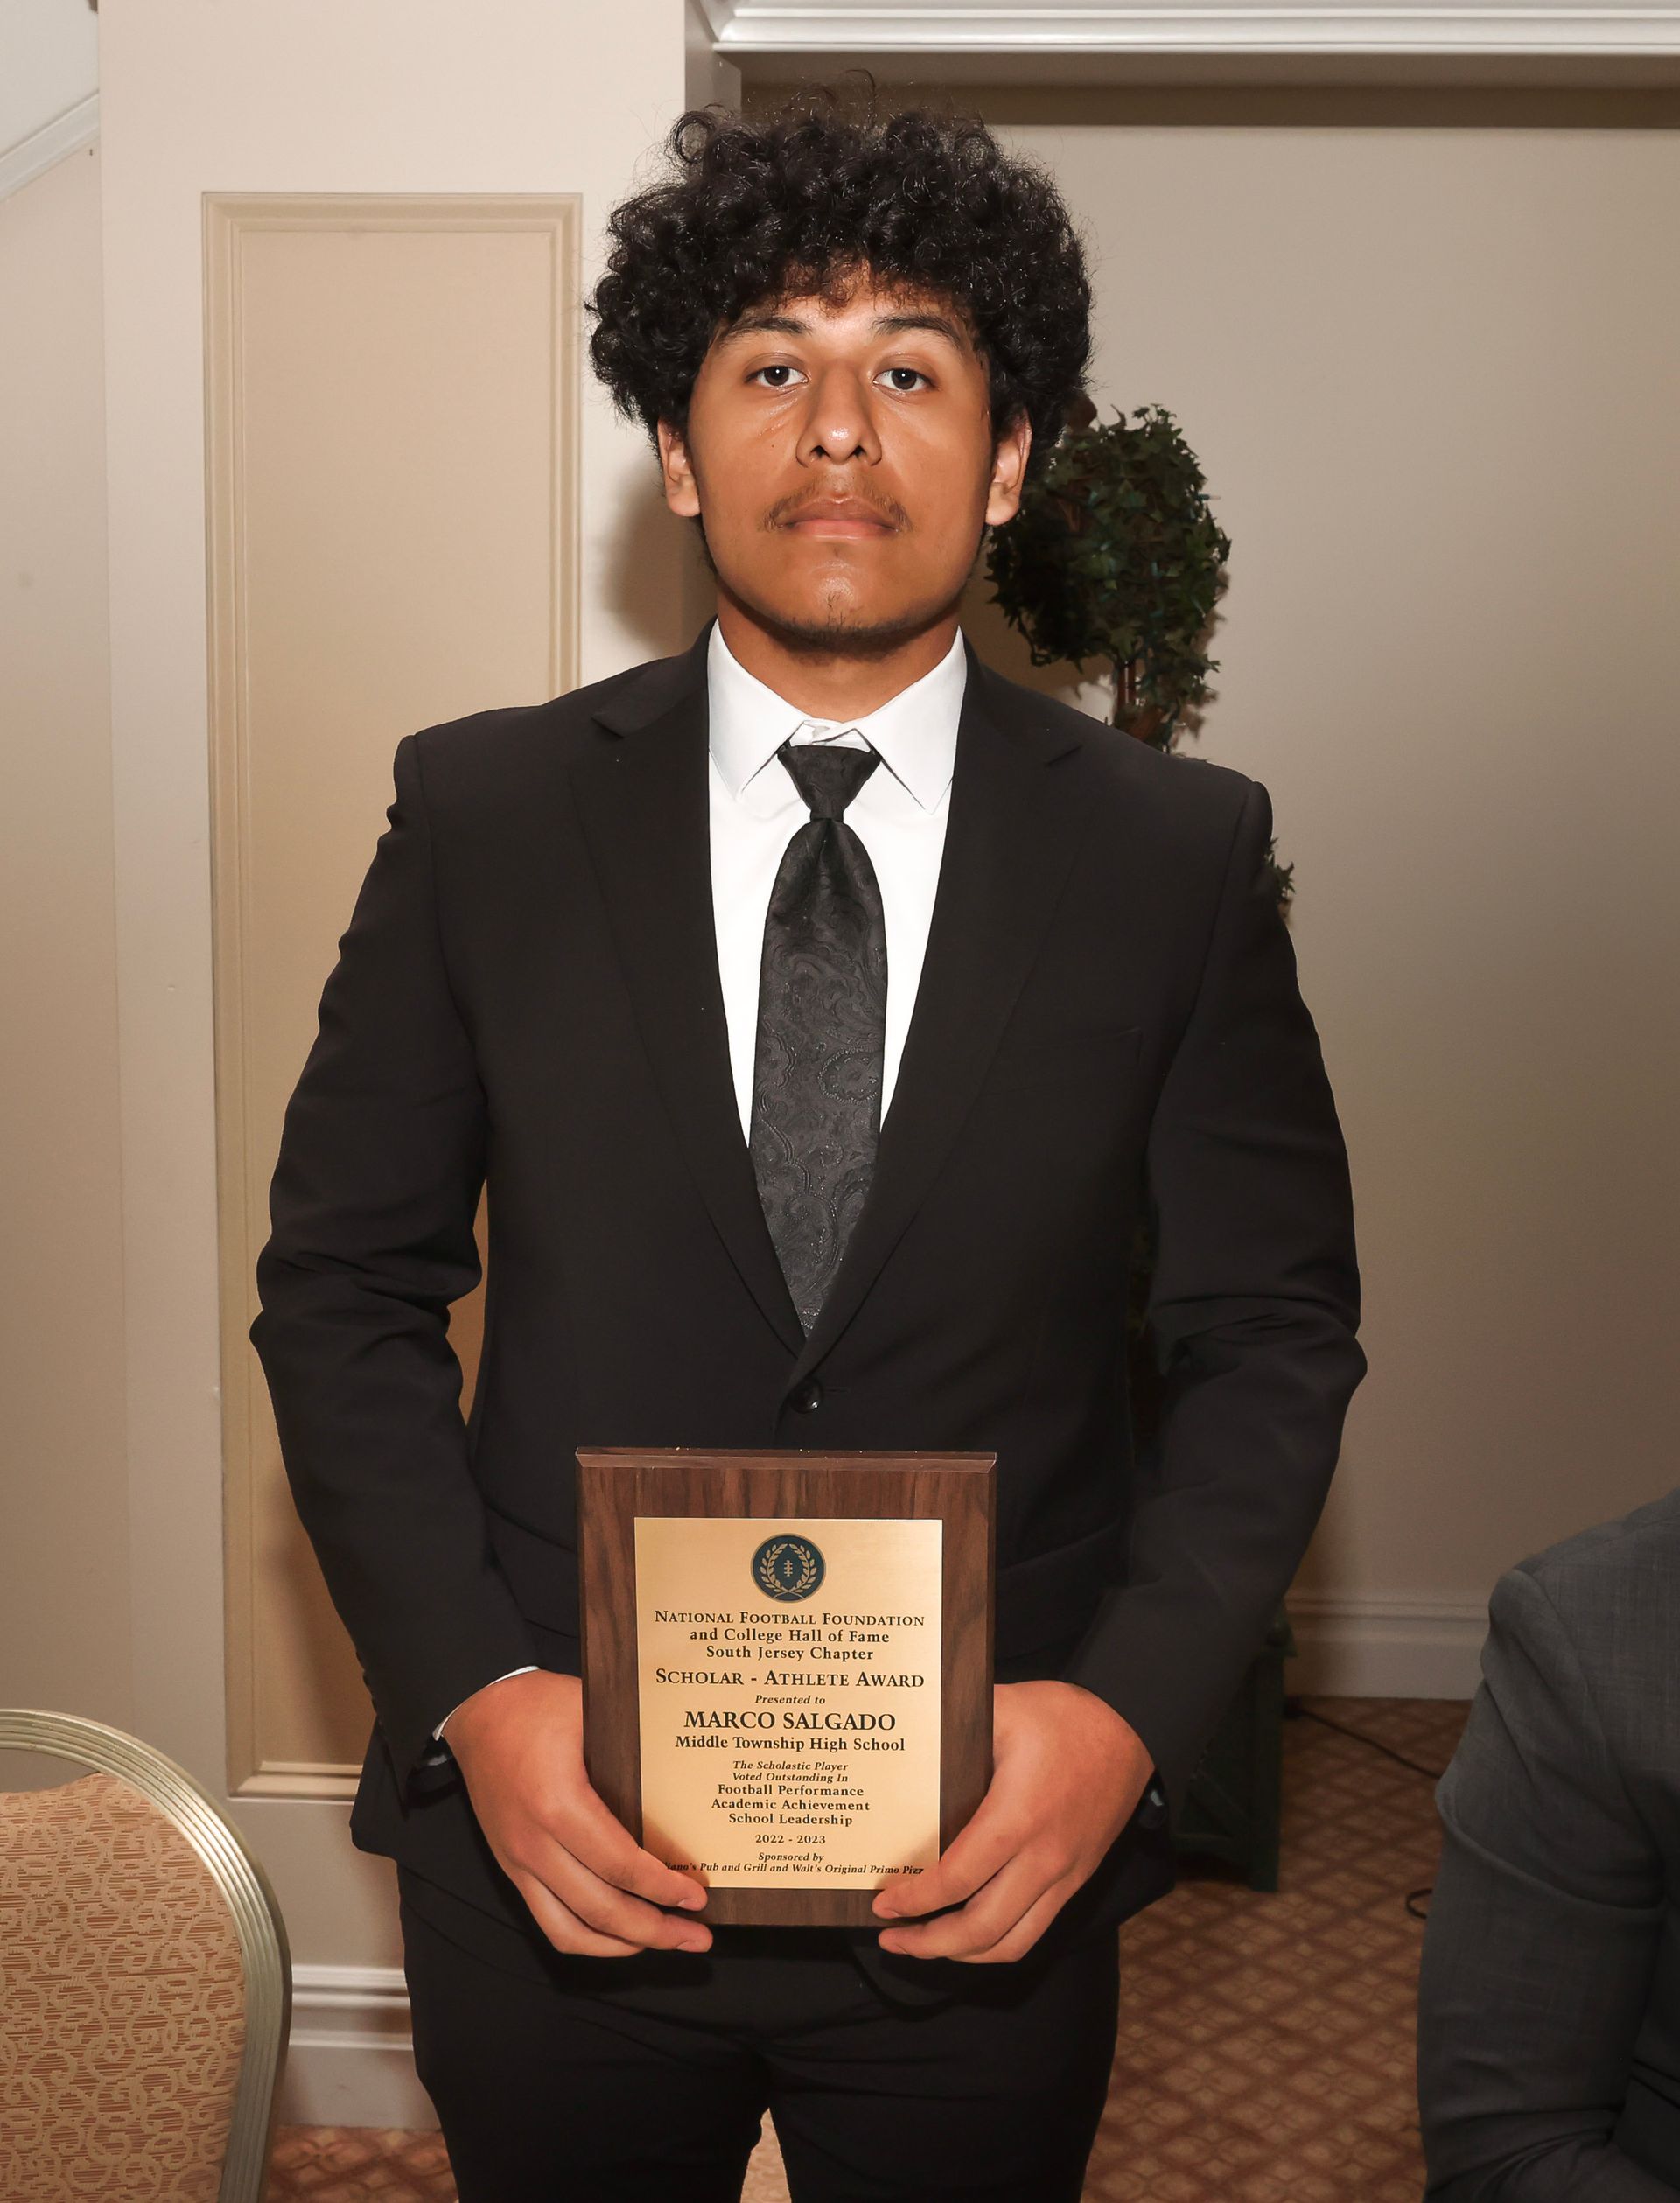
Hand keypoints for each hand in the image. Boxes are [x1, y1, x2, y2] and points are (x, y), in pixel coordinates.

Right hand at [442, 1669, 712, 1958]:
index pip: (618, 1864)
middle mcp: (534, 1843)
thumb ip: (633, 1745)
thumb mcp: (591, 1710)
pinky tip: (620, 1937)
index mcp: (557, 1803)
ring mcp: (519, 1862)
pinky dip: (586, 1939)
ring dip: (623, 1945)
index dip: (662, 1888)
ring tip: (666, 1941)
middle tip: (697, 1936)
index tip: (697, 1896)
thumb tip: (689, 1776)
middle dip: (654, 1930)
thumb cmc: (537, 1706)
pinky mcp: (512, 1869)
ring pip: (572, 1930)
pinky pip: (548, 1922)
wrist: (479, 1713)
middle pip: (600, 1909)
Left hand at [869, 1680, 1153, 1963]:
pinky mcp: (1076, 1880)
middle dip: (930, 1944)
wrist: (1131, 1730)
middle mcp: (1044, 1857)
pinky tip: (969, 1935)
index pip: (958, 1879)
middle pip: (982, 1929)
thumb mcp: (1003, 1707)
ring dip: (963, 1955)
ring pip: (1012, 1943)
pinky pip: (1036, 1930)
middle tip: (892, 1938)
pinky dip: (997, 1944)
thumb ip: (954, 1726)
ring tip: (923, 1945)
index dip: (916, 1899)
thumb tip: (904, 1738)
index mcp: (1018, 1816)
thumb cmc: (1064, 1717)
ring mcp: (1064, 1875)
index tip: (884, 1903)